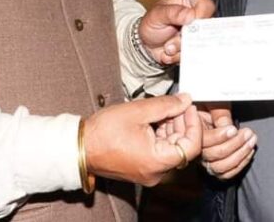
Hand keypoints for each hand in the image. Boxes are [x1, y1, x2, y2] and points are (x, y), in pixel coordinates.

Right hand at [84, 93, 201, 185]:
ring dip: (171, 127)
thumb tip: (186, 100)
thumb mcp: (137, 111)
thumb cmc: (103, 132)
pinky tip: (154, 120)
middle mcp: (156, 172)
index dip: (194, 124)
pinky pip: (159, 151)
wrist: (79, 147)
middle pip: (182, 147)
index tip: (189, 107)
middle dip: (182, 123)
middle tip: (176, 103)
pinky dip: (160, 135)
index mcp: (157, 162)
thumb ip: (166, 105)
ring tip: (162, 109)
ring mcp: (149, 172)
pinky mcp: (142, 167)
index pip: (191, 147)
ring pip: (171, 148)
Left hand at [138, 0, 214, 64]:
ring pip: (198, 45)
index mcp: (190, 1)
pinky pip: (192, 56)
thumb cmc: (152, 23)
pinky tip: (169, 51)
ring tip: (167, 45)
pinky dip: (178, 56)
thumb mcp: (157, 14)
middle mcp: (197, 17)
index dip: (200, 16)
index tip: (188, 24)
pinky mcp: (194, 49)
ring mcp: (197, 34)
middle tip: (170, 40)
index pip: (207, 5)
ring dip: (179, 48)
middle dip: (185, 38)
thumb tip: (191, 15)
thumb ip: (173, 13)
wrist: (146, 43)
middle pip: (206, 28)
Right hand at [199, 103, 254, 179]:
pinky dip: (240, 164)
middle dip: (234, 144)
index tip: (233, 129)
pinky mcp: (215, 166)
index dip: (219, 136)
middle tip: (248, 133)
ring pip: (220, 167)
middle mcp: (196, 148)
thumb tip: (227, 127)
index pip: (202, 141)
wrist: (212, 110)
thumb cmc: (213, 105)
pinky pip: (226, 173)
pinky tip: (248, 152)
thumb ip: (220, 114)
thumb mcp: (216, 103)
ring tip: (251, 141)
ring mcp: (205, 159)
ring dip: (239, 155)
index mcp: (191, 130)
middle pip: (212, 155)